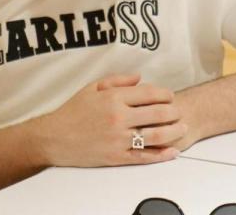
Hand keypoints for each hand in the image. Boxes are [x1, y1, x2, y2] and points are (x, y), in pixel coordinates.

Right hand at [30, 74, 186, 166]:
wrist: (54, 138)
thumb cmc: (72, 112)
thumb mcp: (91, 88)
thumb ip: (117, 80)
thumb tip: (139, 77)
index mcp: (113, 98)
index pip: (149, 93)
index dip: (164, 94)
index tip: (170, 96)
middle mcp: (118, 117)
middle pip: (157, 113)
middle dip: (173, 112)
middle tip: (179, 111)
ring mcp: (118, 138)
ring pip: (156, 135)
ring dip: (173, 131)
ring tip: (181, 128)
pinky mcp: (116, 156)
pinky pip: (144, 156)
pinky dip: (161, 155)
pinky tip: (172, 152)